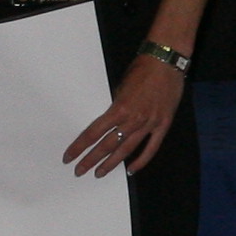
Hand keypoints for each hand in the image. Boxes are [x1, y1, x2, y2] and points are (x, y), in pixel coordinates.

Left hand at [66, 51, 189, 176]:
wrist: (166, 61)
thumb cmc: (141, 68)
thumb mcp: (120, 85)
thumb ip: (115, 106)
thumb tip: (110, 120)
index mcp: (118, 108)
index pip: (93, 133)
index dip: (79, 146)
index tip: (69, 157)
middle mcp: (132, 120)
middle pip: (107, 145)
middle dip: (91, 159)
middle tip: (79, 171)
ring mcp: (149, 124)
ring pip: (126, 149)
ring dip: (111, 163)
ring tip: (99, 173)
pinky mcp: (163, 125)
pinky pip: (151, 147)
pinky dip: (141, 161)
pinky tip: (131, 170)